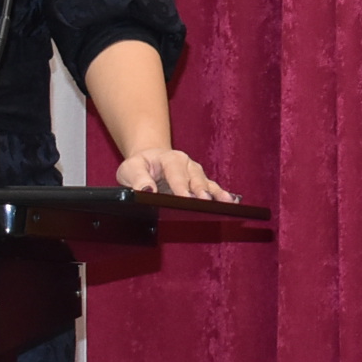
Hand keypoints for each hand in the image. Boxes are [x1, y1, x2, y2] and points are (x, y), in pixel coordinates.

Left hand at [117, 147, 236, 201]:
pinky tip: (232, 201)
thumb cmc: (139, 165)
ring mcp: (196, 173)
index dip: (181, 187)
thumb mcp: (130, 169)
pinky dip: (222, 194)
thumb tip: (146, 190)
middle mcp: (187, 164)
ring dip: (216, 194)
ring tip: (226, 203)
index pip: (176, 174)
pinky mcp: (200, 183)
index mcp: (170, 159)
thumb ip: (137, 179)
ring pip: (207, 184)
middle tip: (204, 202)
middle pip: (196, 179)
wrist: (149, 158)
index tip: (186, 198)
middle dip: (201, 191)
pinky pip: (212, 188)